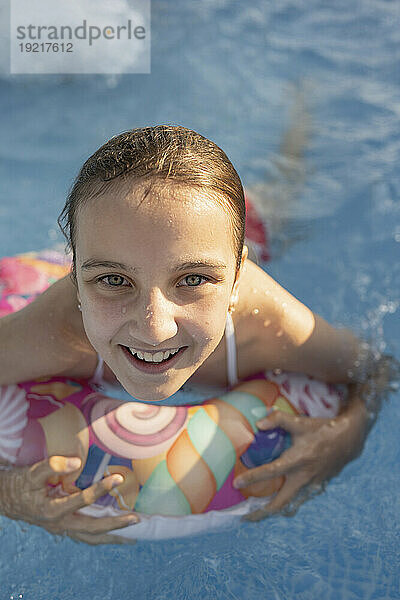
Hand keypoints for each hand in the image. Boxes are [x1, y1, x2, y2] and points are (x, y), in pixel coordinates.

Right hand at [0, 456, 138, 544]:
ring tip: (132, 537)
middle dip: (115, 525)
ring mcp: (61, 528)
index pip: (82, 500)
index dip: (101, 489)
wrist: (6, 498)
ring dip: (111, 537)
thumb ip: (52, 465)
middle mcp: (59, 524)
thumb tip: (76, 461)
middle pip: (92, 528)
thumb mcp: (32, 472)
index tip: (118, 478)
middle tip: (137, 520)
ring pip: (90, 537)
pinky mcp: (63, 527)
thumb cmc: (19, 484)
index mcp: (52, 511)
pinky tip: (112, 535)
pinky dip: (100, 536)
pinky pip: (85, 535)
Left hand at [233, 395, 368, 521]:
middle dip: (261, 513)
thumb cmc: (322, 429)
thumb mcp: (300, 422)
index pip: (271, 472)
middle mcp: (304, 478)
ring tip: (257, 515)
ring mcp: (312, 486)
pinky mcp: (317, 488)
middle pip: (279, 503)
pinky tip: (278, 503)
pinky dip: (288, 505)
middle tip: (244, 517)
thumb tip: (258, 424)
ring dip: (273, 512)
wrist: (349, 440)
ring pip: (290, 506)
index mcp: (297, 461)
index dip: (253, 478)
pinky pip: (300, 501)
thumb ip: (278, 420)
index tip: (236, 483)